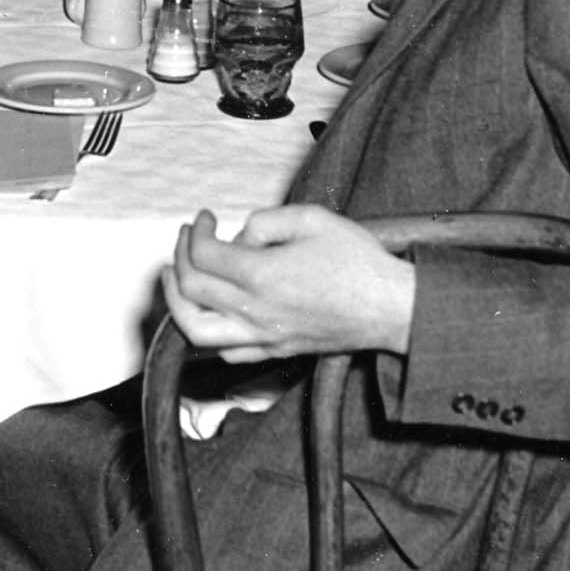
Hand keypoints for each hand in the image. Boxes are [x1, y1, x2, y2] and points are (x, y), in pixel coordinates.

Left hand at [161, 207, 414, 361]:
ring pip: (197, 332)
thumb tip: (241, 236)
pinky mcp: (275, 351)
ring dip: (177, 304)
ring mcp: (264, 337)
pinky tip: (209, 313)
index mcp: (262, 276)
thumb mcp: (313, 219)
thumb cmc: (359, 263)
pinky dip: (206, 333)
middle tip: (188, 239)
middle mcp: (256, 311)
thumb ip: (266, 220)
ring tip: (178, 280)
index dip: (197, 231)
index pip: (204, 255)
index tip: (206, 218)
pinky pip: (226, 352)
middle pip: (191, 291)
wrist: (391, 308)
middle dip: (181, 258)